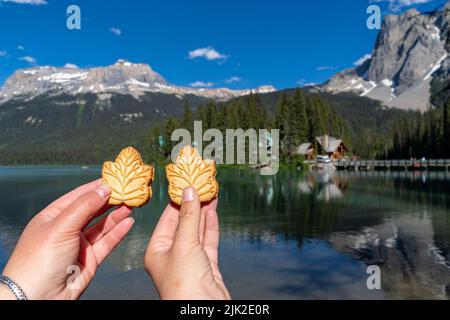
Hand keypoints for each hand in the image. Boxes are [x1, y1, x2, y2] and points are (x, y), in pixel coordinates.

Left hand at [0, 179, 133, 299]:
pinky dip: (118, 232)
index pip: (78, 196)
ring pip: (102, 225)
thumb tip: (104, 188)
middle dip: (110, 200)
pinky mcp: (90, 259)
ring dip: (117, 214)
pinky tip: (128, 222)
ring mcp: (79, 244)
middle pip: (93, 210)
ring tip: (132, 204)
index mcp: (53, 217)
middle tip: (128, 190)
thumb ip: (85, 206)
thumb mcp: (61, 226)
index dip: (96, 187)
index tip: (115, 178)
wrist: (38, 297)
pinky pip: (107, 242)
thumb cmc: (39, 260)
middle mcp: (67, 228)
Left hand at [145, 187, 229, 299]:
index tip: (184, 185)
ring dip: (203, 213)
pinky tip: (212, 211)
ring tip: (209, 193)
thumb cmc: (182, 282)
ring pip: (197, 231)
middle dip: (191, 205)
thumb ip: (189, 216)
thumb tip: (189, 192)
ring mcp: (190, 261)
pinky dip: (210, 226)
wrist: (201, 309)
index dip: (176, 201)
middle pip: (182, 224)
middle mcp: (172, 255)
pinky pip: (207, 241)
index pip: (166, 219)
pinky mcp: (206, 266)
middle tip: (199, 186)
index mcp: (157, 251)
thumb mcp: (184, 243)